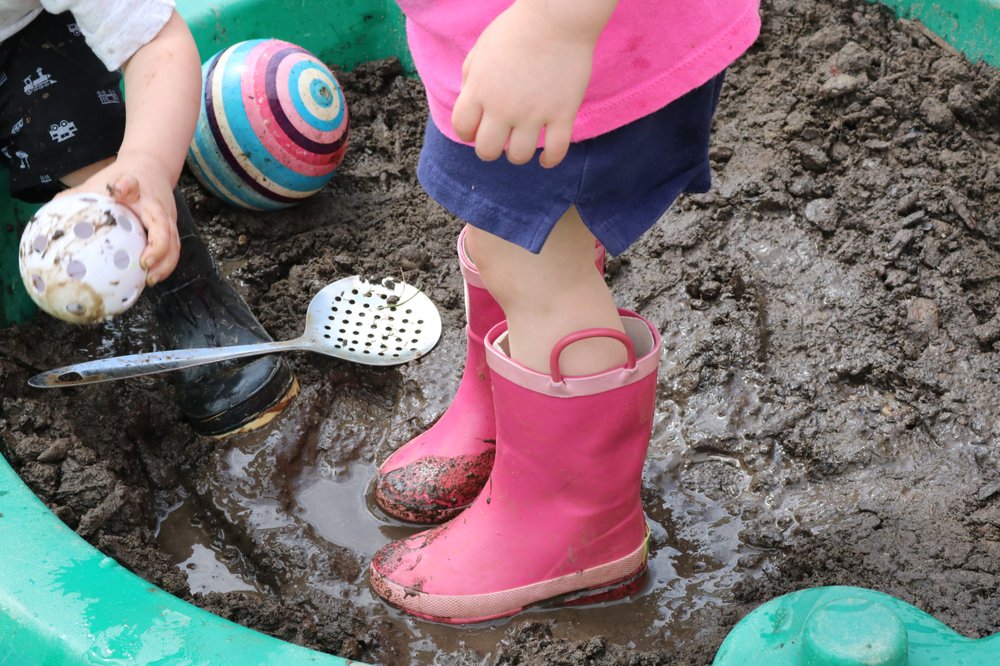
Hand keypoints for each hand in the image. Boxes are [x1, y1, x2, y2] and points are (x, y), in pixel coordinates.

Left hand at [56, 152, 179, 284]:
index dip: (124, 186)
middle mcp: (156, 205)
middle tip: (144, 264)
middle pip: (165, 226)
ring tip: (150, 279)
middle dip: (159, 247)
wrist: (152, 168)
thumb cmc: (123, 179)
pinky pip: (173, 249)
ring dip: (166, 263)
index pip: (129, 183)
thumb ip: (80, 195)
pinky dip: (165, 265)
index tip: (119, 191)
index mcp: (135, 189)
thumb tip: (52, 213)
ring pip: (174, 242)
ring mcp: (168, 218)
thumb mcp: (101, 182)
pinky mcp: (173, 229)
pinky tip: (151, 278)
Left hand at [451, 1, 603, 167]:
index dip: (467, 133)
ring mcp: (534, 113)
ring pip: (519, 156)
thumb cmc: (517, 28)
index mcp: (480, 89)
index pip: (462, 128)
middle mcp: (503, 106)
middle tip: (498, 140)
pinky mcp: (562, 113)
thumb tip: (470, 106)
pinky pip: (555, 151)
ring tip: (522, 143)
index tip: (476, 130)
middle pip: (487, 150)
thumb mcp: (481, 49)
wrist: (557, 17)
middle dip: (489, 149)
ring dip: (517, 154)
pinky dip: (549, 160)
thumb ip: (471, 78)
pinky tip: (546, 158)